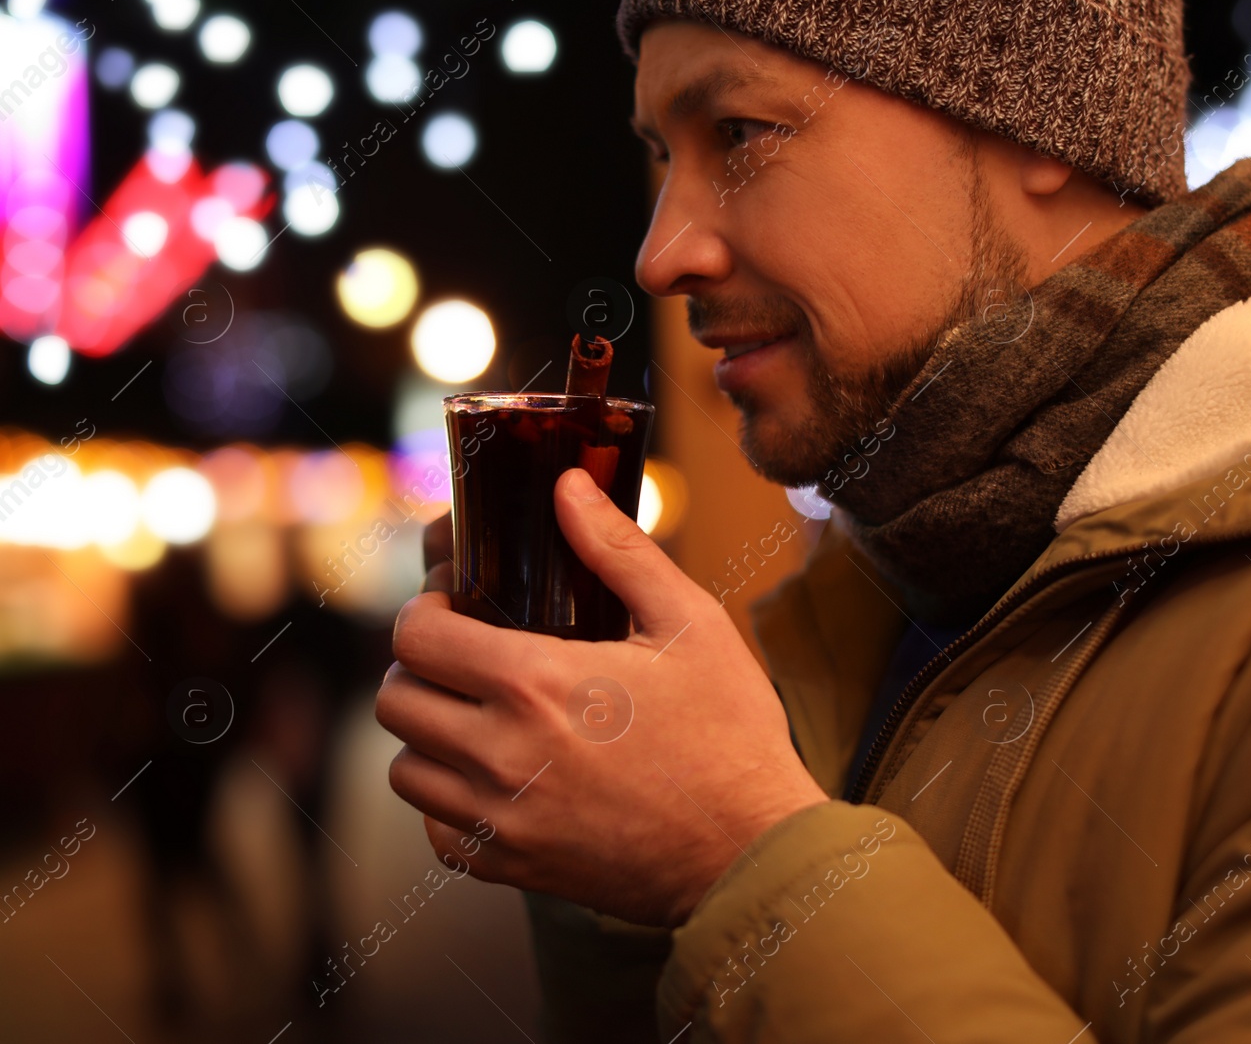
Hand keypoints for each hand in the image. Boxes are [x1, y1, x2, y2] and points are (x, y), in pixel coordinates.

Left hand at [377, 468, 828, 925]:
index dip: (424, 611)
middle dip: (419, 667)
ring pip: (405, 769)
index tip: (455, 606)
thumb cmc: (730, 731)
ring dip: (429, 734)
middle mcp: (502, 754)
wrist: (752, 849)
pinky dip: (449, 802)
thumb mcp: (689, 624)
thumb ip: (618, 549)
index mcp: (537, 683)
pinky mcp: (513, 866)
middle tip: (465, 656)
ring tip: (478, 715)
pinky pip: (438, 831)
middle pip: (396, 701)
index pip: (415, 638)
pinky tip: (496, 778)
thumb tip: (567, 484)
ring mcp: (503, 818)